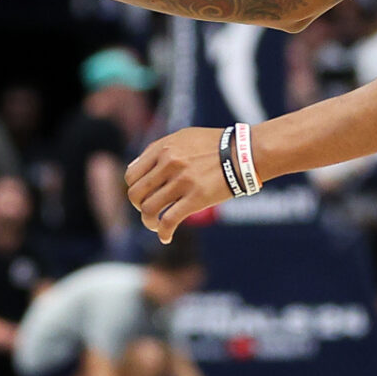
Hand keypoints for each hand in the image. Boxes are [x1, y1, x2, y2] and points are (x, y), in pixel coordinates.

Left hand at [125, 126, 225, 241]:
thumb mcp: (183, 138)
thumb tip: (133, 169)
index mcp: (163, 148)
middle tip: (149, 212)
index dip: (134, 189)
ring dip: (149, 223)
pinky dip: (163, 233)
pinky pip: (169, 220)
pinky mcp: (196, 198)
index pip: (132, 175)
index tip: (143, 197)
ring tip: (155, 226)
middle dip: (139, 208)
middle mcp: (169, 163)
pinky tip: (166, 237)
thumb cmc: (215, 146)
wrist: (245, 152)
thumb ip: (158, 150)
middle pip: (136, 194)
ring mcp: (182, 181)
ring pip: (149, 210)